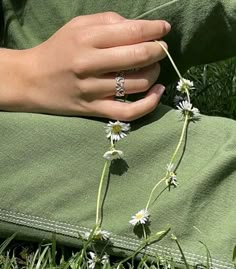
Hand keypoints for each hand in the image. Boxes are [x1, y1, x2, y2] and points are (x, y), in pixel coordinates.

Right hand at [0, 12, 170, 120]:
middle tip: (161, 48)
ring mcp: (93, 90)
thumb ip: (108, 21)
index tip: (164, 29)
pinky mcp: (95, 110)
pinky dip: (149, 104)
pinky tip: (157, 93)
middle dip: (158, 50)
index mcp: (86, 38)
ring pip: (137, 83)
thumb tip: (139, 28)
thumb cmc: (58, 50)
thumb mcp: (77, 26)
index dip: (155, 29)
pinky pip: (127, 112)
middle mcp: (89, 64)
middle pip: (138, 56)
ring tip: (153, 67)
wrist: (32, 80)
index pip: (131, 31)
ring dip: (154, 74)